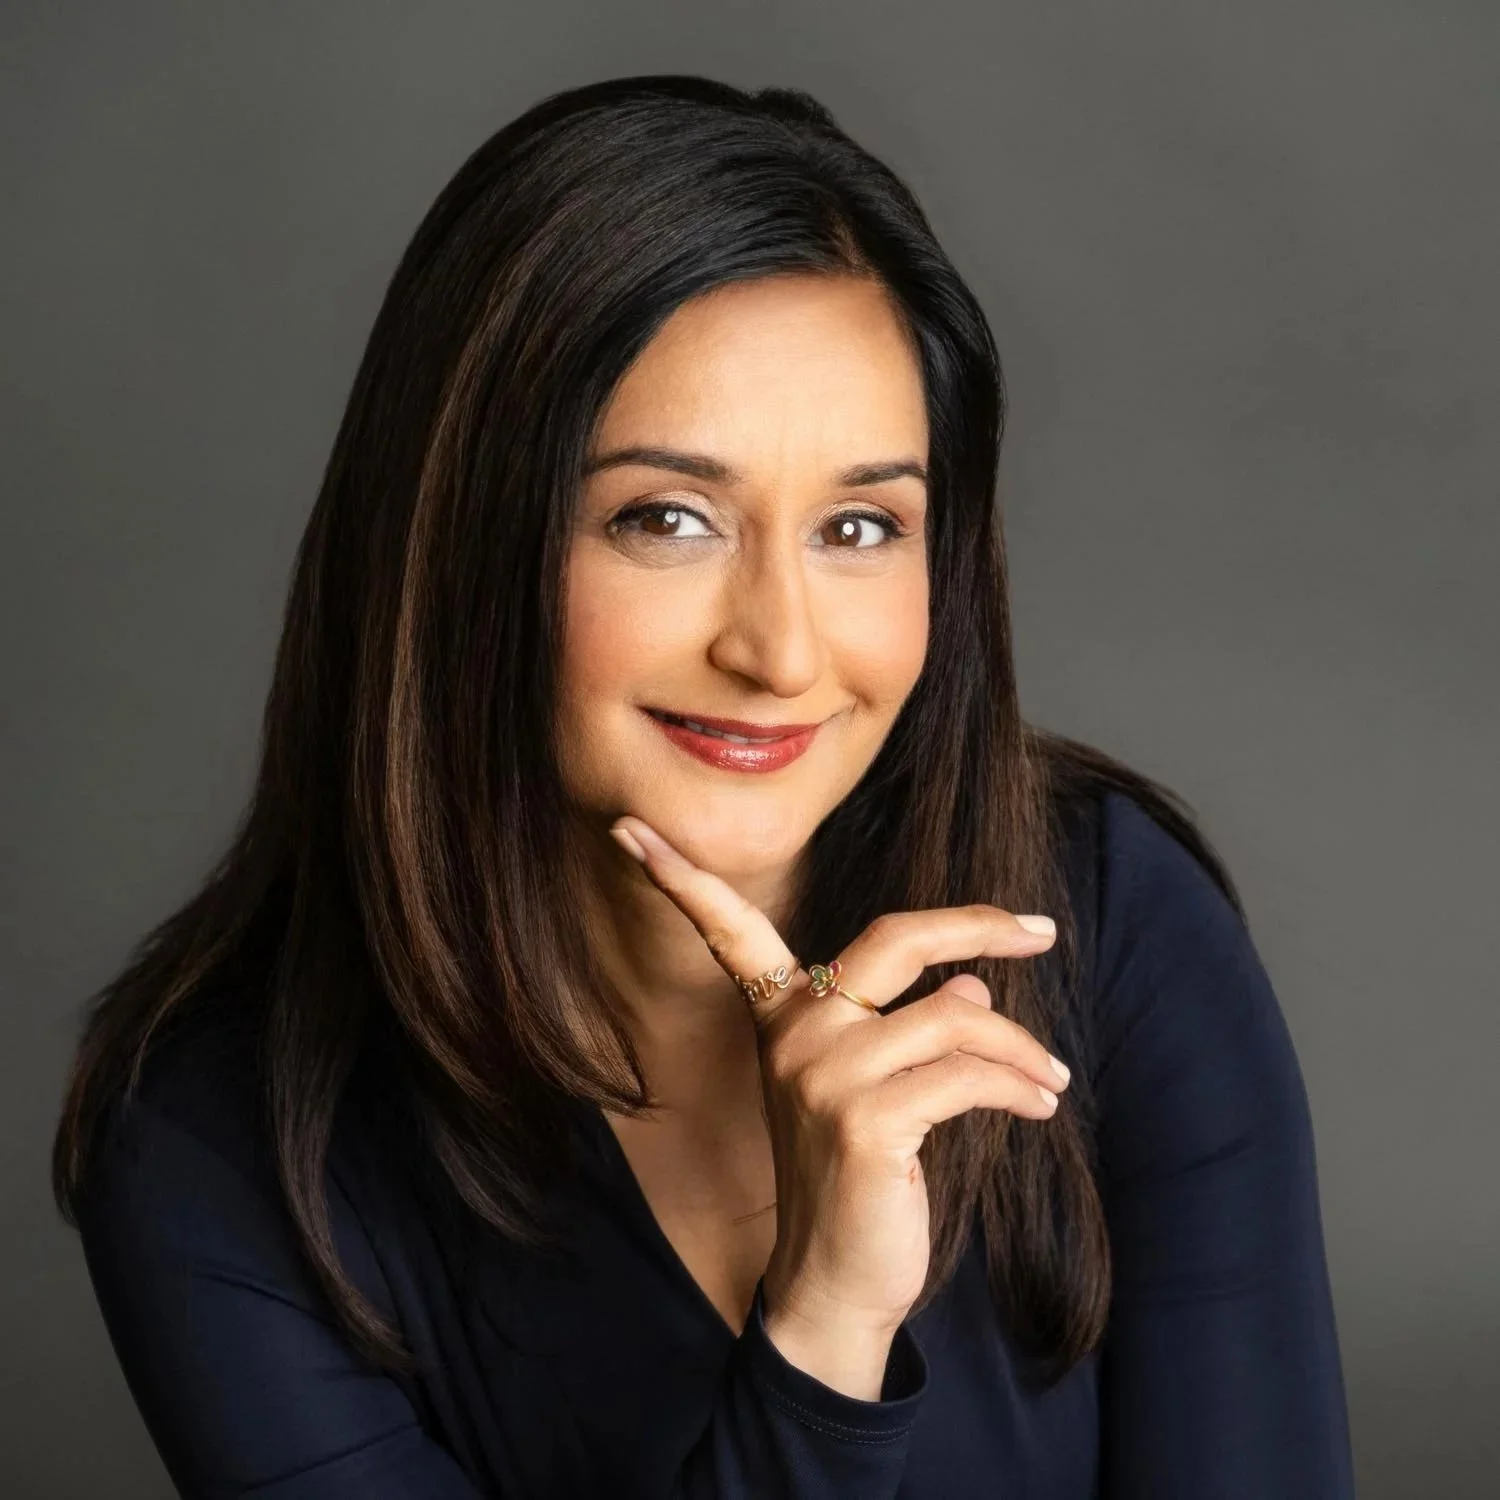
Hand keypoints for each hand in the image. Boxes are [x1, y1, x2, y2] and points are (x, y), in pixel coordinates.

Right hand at [608, 815, 1071, 1340]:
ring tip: (1050, 1077)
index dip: (680, 877)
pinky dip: (1017, 1084)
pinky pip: (967, 1074)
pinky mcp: (866, 1119)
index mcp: (778, 1017)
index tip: (626, 827)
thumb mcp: (872, 1085)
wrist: (837, 1284)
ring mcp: (825, 1073)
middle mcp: (792, 1033)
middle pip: (895, 937)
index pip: (727, 930)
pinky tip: (1040, 1103)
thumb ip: (905, 1025)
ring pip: (955, 1015)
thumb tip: (969, 984)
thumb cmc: (857, 1176)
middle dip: (975, 923)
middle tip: (1039, 931)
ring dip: (1020, 1048)